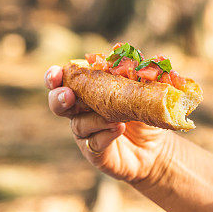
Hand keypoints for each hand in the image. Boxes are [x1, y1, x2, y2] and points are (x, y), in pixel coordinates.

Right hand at [45, 65, 173, 184]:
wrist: (157, 146)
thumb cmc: (144, 113)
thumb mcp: (141, 91)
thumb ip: (131, 75)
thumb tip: (126, 57)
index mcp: (87, 92)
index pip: (64, 81)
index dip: (55, 77)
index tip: (56, 74)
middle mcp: (81, 113)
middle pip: (59, 105)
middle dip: (59, 98)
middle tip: (68, 96)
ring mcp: (87, 135)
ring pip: (79, 125)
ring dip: (94, 119)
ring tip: (114, 117)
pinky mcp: (95, 154)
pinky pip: (93, 144)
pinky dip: (104, 135)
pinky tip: (118, 128)